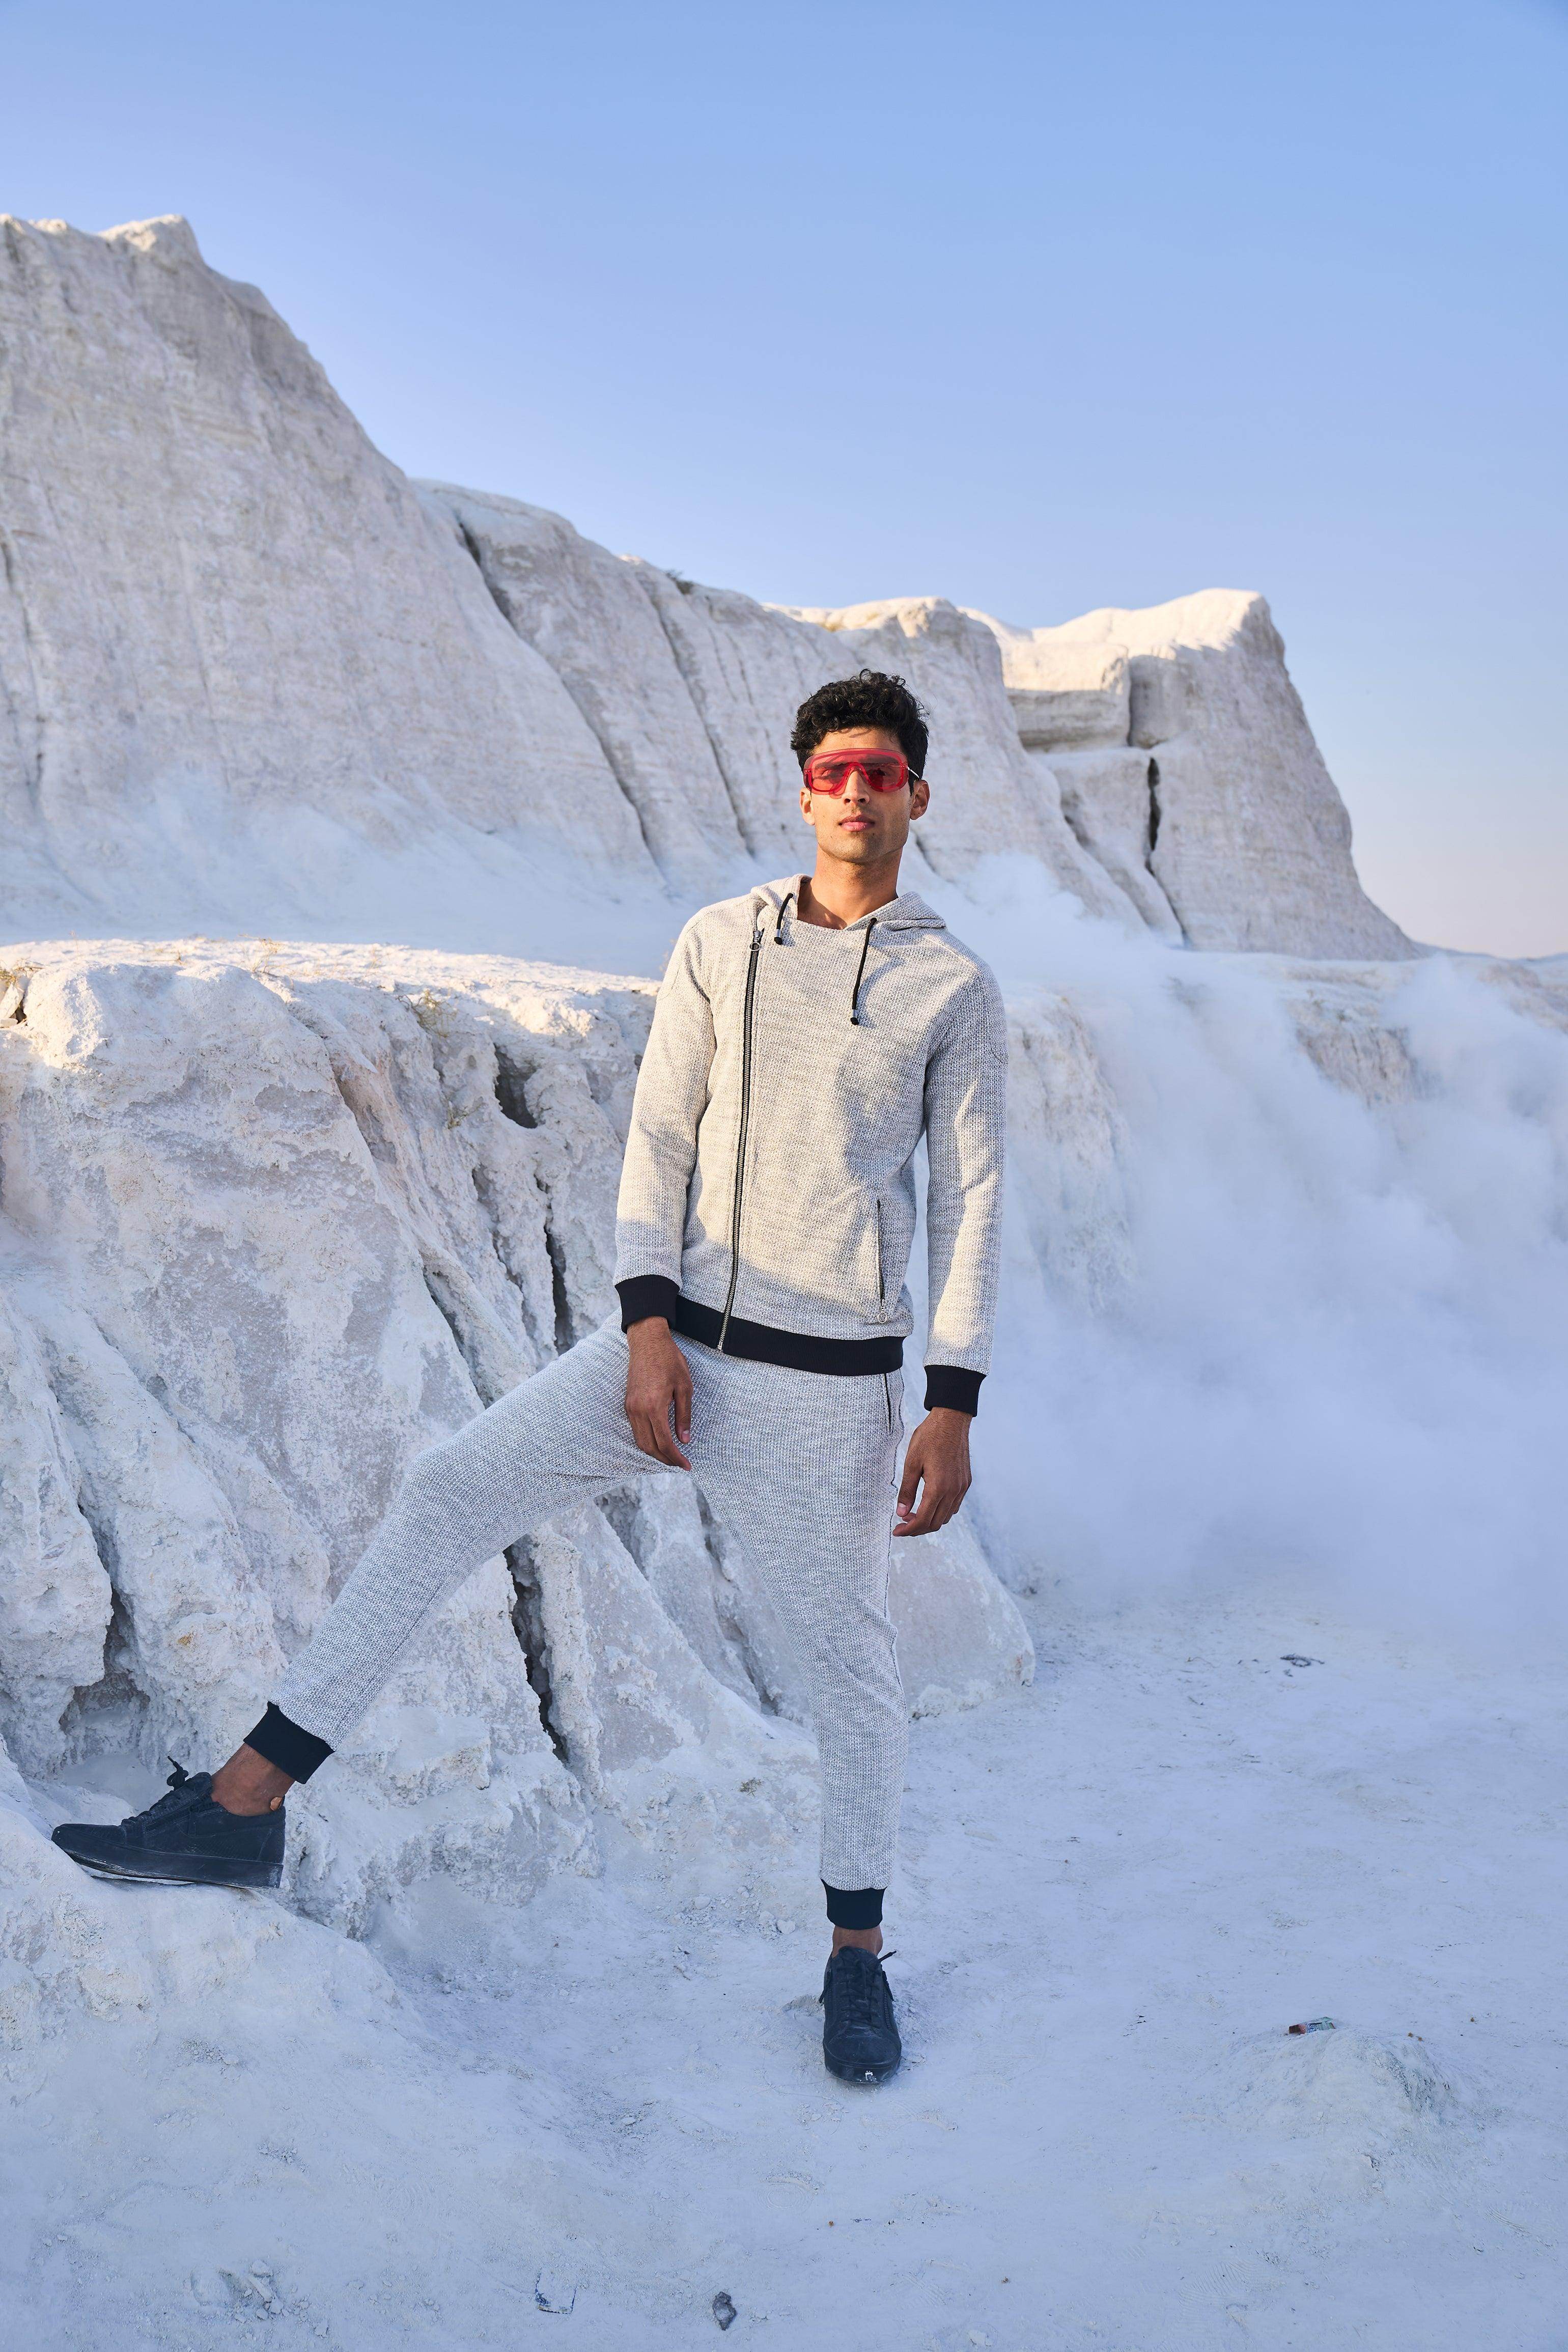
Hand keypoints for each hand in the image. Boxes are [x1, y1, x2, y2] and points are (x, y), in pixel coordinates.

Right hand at [624, 1318, 692, 1467]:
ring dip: (655, 1452)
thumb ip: (684, 1416)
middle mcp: (638, 1410)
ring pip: (640, 1441)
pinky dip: (647, 1441)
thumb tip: (684, 1440)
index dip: (676, 1458)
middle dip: (665, 1460)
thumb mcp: (684, 1387)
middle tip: (680, 1464)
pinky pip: (635, 1430)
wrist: (647, 1341)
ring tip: (671, 1456)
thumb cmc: (669, 1361)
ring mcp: (630, 1407)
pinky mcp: (628, 1404)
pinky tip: (659, 1441)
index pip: (664, 1442)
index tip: (687, 1466)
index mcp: (654, 1407)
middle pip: (649, 1447)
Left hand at [894, 1407, 971, 1536]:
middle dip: (917, 1528)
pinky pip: (954, 1506)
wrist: (952, 1420)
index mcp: (938, 1488)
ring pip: (946, 1516)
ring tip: (913, 1514)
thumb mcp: (911, 1463)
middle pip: (935, 1523)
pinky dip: (941, 1511)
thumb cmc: (929, 1438)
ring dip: (930, 1520)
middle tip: (902, 1524)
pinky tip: (928, 1503)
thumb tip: (900, 1513)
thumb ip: (906, 1490)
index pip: (923, 1520)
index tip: (897, 1531)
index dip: (909, 1530)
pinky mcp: (965, 1482)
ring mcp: (962, 1487)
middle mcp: (953, 1491)